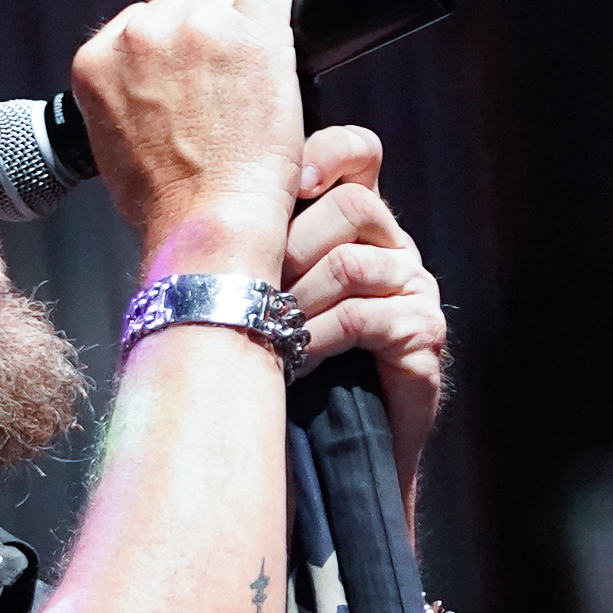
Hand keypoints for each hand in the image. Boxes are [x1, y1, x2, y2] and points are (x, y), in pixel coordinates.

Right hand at [67, 0, 306, 283]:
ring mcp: (196, 28)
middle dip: (212, 24)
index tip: (198, 61)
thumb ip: (125, 99)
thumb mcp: (114, 147)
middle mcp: (140, 36)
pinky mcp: (251, 30)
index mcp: (96, 62)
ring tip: (261, 58)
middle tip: (234, 70)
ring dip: (248, 12)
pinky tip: (292, 16)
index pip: (143, 18)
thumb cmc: (168, 204)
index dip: (177, 39)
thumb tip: (152, 84)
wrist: (206, 224)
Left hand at [287, 126, 447, 501]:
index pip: (360, 154)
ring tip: (269, 332)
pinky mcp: (424, 336)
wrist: (330, 458)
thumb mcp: (261, 294)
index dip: (324, 154)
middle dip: (291, 245)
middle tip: (254, 287)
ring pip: (353, 262)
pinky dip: (319, 338)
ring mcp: (415, 290)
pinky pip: (365, 316)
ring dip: (297, 300)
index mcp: (359, 225)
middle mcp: (394, 248)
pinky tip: (295, 360)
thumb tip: (189, 205)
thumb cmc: (286, 372)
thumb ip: (252, 244)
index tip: (285, 184)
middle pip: (354, 205)